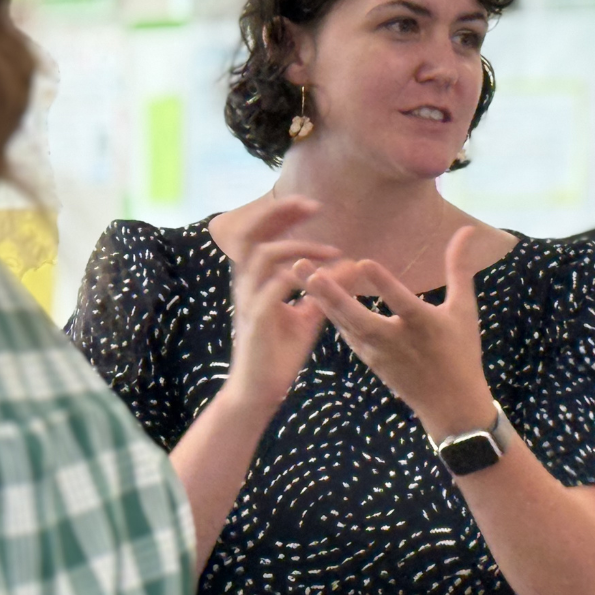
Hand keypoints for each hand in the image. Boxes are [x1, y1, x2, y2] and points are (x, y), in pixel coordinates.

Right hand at [225, 197, 340, 419]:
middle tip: (314, 205)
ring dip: (299, 248)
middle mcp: (246, 283)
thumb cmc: (278, 354)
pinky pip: (274, 288)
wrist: (260, 390)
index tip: (313, 205)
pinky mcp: (257, 319)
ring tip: (332, 252)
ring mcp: (249, 299)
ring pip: (264, 256)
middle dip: (281, 213)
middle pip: (253, 232)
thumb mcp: (305, 317)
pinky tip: (321, 278)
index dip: (283, 214)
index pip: (261, 233)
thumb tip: (348, 268)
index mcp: (254, 278)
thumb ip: (322, 291)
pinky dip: (297, 278)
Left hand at [300, 225, 493, 442]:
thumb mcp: (463, 310)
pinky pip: (345, 332)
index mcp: (425, 326)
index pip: (402, 303)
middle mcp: (398, 341)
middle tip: (311, 273)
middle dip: (335, 297)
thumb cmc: (460, 352)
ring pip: (346, 325)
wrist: (450, 406)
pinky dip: (329, 313)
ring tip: (300, 273)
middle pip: (361, 319)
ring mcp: (379, 353)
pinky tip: (311, 292)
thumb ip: (458, 268)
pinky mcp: (368, 359)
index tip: (363, 262)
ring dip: (322, 300)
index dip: (384, 284)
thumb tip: (466, 229)